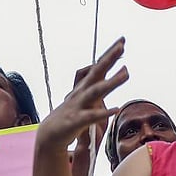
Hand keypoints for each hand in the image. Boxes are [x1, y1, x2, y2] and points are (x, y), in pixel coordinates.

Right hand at [36, 39, 128, 154]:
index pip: (98, 67)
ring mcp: (78, 105)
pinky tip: (115, 109)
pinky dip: (102, 112)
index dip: (110, 54)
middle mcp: (81, 93)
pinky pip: (90, 116)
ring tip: (126, 73)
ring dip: (111, 82)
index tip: (122, 41)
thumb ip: (97, 90)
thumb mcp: (86, 101)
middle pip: (96, 72)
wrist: (49, 134)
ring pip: (95, 91)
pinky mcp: (75, 121)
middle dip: (109, 58)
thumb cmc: (71, 117)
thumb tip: (108, 79)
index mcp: (85, 88)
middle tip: (121, 44)